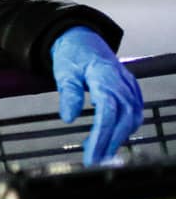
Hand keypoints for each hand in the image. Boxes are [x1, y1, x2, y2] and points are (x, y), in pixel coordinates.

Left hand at [51, 27, 143, 165]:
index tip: (92, 155)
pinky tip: (113, 138)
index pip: (107, 113)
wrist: (82, 38)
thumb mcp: (64, 72)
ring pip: (133, 117)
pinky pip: (135, 111)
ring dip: (119, 137)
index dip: (101, 137)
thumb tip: (68, 118)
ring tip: (102, 153)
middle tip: (96, 160)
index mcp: (105, 77)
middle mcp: (122, 82)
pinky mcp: (131, 88)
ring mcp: (129, 84)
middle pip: (123, 118)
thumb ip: (68, 94)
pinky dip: (126, 127)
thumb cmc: (72, 54)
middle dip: (111, 142)